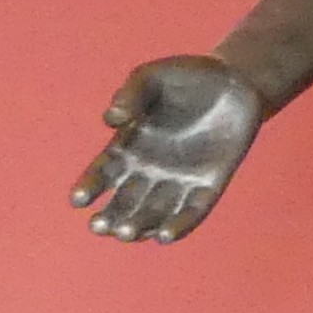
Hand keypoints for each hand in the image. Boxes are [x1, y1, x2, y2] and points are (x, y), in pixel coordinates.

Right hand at [72, 56, 263, 242]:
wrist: (234, 80)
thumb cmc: (185, 76)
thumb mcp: (151, 77)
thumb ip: (130, 95)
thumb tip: (110, 120)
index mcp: (130, 145)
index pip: (104, 172)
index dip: (90, 186)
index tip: (78, 200)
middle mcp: (151, 170)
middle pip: (125, 201)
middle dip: (111, 216)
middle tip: (100, 227)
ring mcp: (180, 180)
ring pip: (155, 212)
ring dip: (139, 226)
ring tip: (127, 232)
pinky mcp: (209, 185)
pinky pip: (192, 212)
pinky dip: (179, 226)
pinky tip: (164, 236)